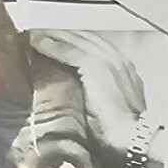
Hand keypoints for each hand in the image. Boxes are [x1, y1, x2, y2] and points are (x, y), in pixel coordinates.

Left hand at [27, 29, 148, 161]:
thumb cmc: (121, 133)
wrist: (131, 136)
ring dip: (54, 35)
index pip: (96, 49)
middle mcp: (118, 60)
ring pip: (76, 40)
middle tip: (43, 31)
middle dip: (64, 34)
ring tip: (35, 33)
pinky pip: (69, 51)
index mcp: (124, 71)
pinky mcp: (96, 66)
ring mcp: (109, 60)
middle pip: (86, 39)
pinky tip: (37, 43)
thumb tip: (81, 97)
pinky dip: (52, 46)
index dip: (76, 43)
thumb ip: (99, 97)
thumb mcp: (111, 109)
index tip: (59, 41)